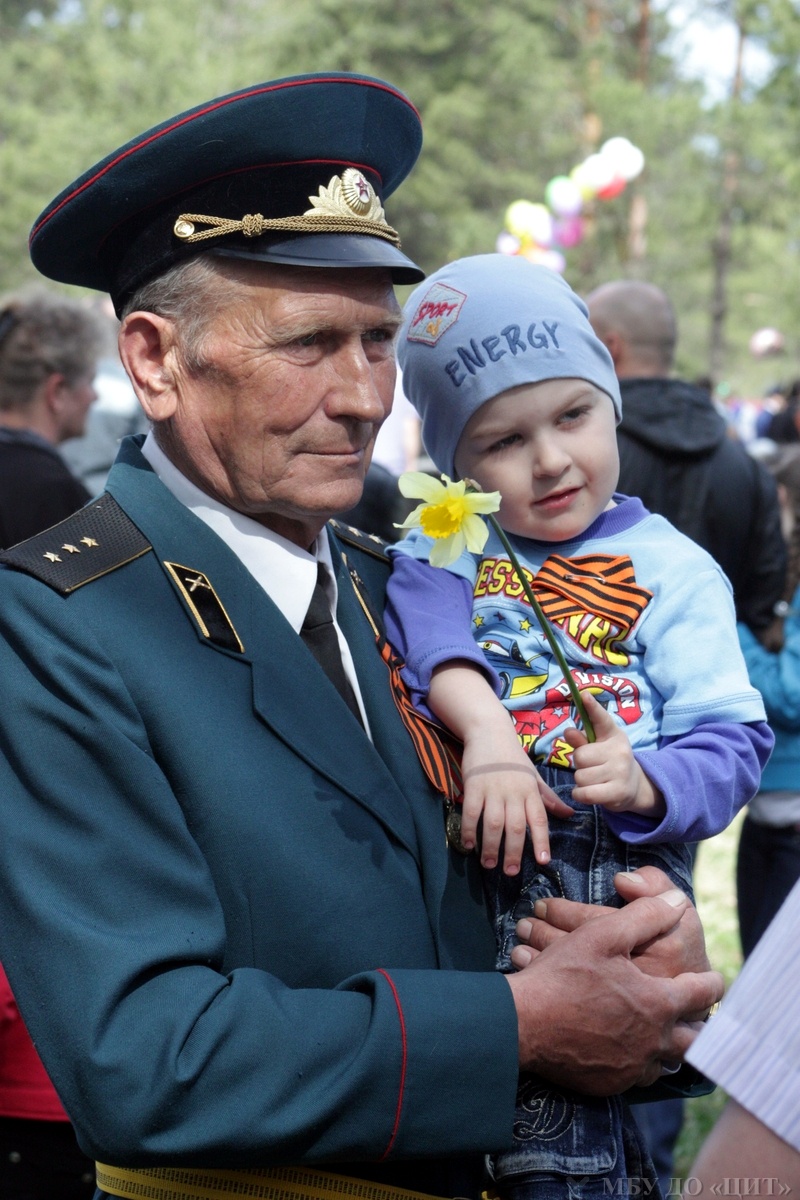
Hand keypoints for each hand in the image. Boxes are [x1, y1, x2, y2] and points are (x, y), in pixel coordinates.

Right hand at [459, 717, 572, 873]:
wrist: (489, 731)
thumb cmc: (513, 756)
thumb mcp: (534, 776)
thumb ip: (548, 798)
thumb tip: (569, 815)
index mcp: (531, 791)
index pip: (538, 820)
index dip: (541, 840)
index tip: (542, 861)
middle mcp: (514, 793)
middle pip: (515, 828)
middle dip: (513, 852)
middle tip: (509, 872)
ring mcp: (493, 790)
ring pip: (493, 824)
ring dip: (491, 846)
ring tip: (489, 864)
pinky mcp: (473, 786)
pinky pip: (471, 813)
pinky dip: (470, 830)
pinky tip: (468, 844)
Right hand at [504, 887, 723, 1092]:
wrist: (522, 1023)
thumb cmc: (563, 975)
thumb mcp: (603, 934)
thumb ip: (646, 915)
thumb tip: (676, 901)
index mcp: (657, 1003)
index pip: (702, 993)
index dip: (712, 982)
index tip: (716, 979)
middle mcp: (653, 1041)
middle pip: (694, 1040)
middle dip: (698, 1024)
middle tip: (696, 1014)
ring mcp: (631, 1067)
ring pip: (666, 1062)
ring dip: (668, 1046)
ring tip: (665, 1033)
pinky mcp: (609, 1084)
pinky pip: (637, 1077)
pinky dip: (640, 1063)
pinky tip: (630, 1050)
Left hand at [564, 692, 664, 817]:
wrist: (634, 787)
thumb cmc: (609, 762)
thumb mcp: (598, 747)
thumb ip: (582, 740)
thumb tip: (567, 731)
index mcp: (614, 735)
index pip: (601, 719)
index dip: (592, 707)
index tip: (583, 695)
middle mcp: (619, 751)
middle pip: (580, 756)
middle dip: (580, 764)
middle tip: (593, 768)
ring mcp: (620, 772)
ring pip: (580, 776)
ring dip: (581, 781)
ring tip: (595, 781)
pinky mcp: (618, 793)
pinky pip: (584, 793)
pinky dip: (580, 794)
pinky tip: (590, 792)